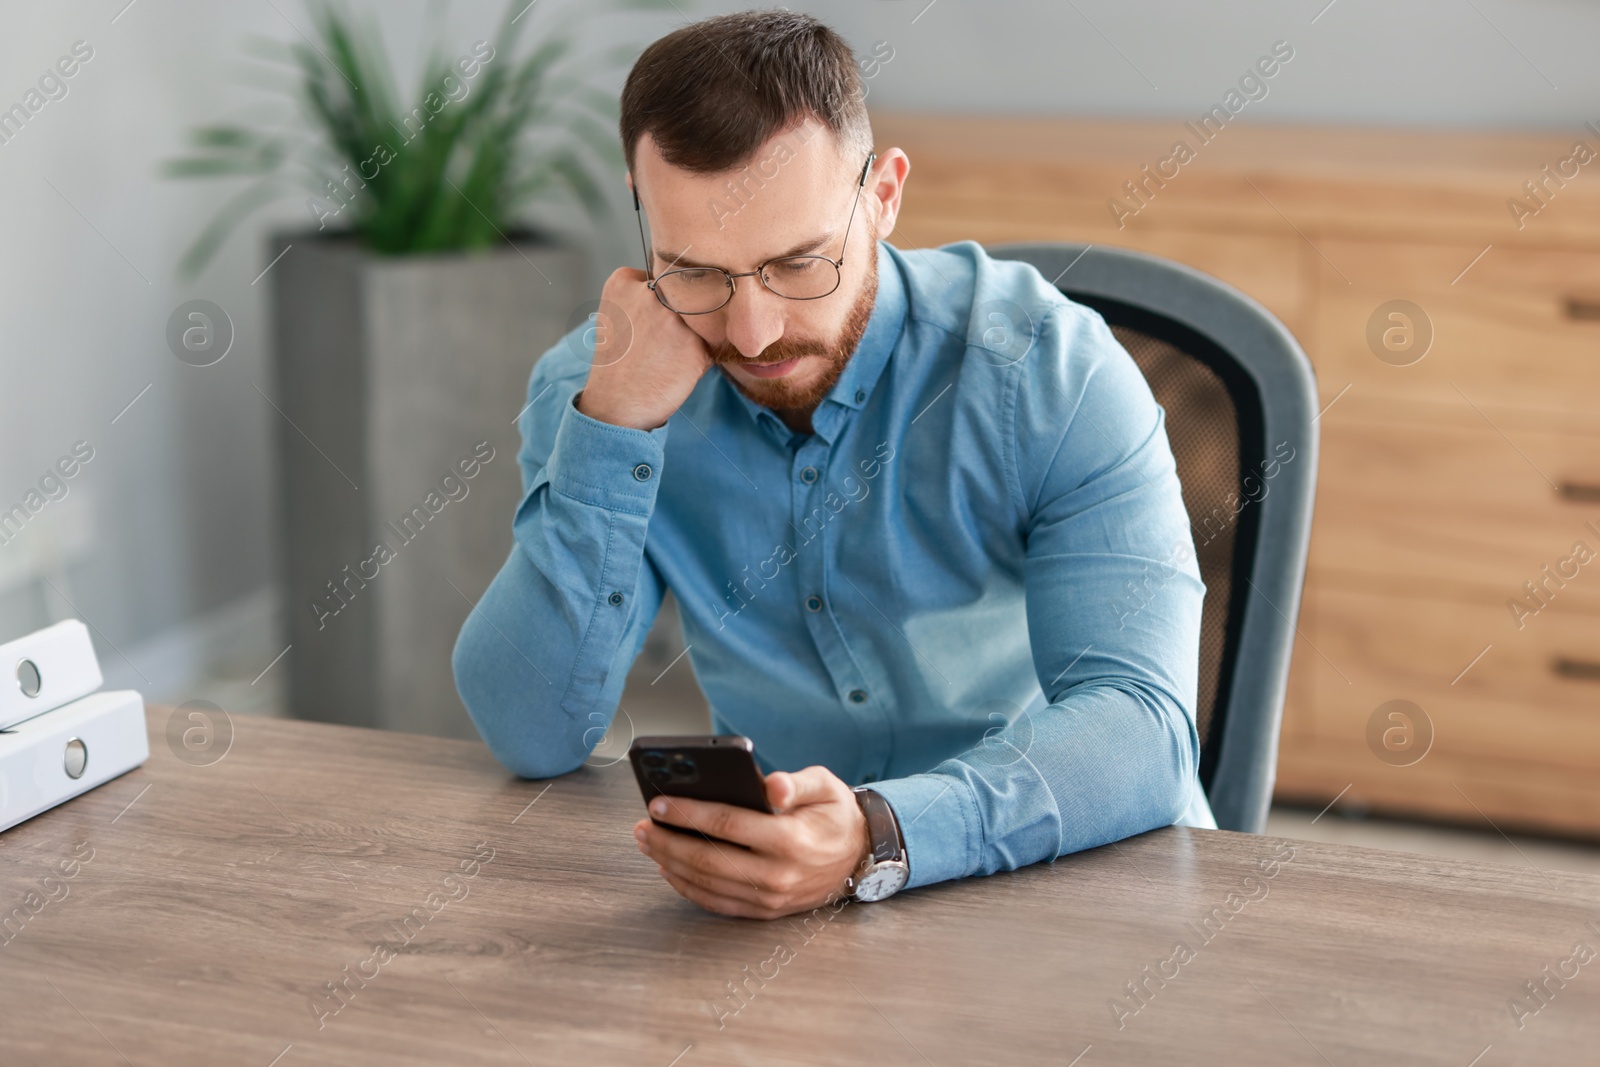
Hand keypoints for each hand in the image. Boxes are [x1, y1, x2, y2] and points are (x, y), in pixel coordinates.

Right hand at [576, 266, 711, 430]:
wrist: (617, 403)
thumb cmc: (620, 362)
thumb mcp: (619, 315)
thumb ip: (648, 295)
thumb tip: (694, 287)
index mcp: (623, 281)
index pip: (664, 276)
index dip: (663, 301)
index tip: (647, 322)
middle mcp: (649, 293)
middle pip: (685, 293)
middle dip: (680, 314)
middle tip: (660, 342)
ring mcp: (674, 316)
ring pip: (702, 316)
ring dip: (694, 335)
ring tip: (669, 356)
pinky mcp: (696, 343)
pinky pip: (711, 341)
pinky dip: (701, 355)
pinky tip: (680, 367)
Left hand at [633, 766, 870, 919]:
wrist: (859, 857)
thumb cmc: (835, 815)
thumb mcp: (826, 786)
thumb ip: (797, 783)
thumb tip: (771, 785)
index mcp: (792, 839)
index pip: (729, 824)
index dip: (689, 814)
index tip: (659, 804)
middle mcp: (778, 873)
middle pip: (708, 858)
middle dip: (668, 841)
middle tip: (642, 826)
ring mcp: (770, 897)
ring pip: (708, 883)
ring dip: (670, 863)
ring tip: (648, 842)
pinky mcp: (764, 910)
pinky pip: (717, 903)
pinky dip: (688, 888)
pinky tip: (669, 869)